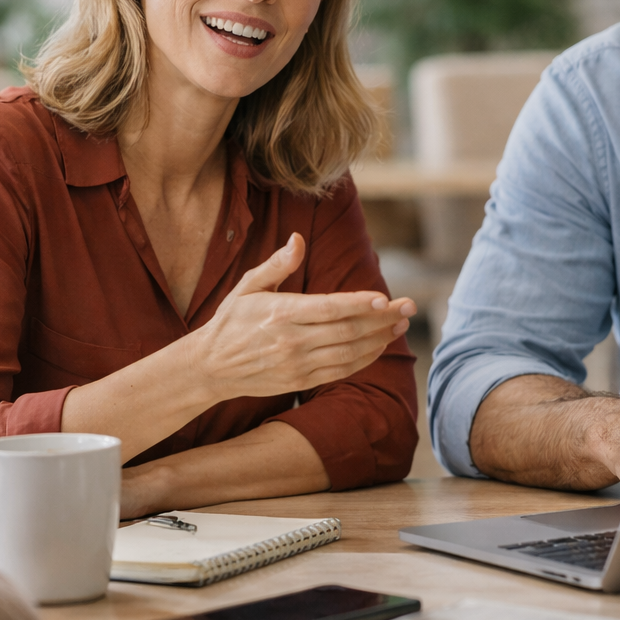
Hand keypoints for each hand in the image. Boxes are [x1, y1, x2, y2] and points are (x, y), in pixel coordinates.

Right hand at [186, 233, 414, 402]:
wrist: (210, 367)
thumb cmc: (231, 321)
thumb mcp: (247, 286)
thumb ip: (277, 264)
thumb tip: (298, 239)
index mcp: (281, 313)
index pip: (329, 308)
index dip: (360, 304)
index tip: (386, 298)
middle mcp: (292, 341)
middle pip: (347, 331)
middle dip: (382, 319)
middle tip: (409, 307)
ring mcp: (297, 364)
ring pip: (348, 353)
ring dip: (379, 339)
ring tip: (400, 325)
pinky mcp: (300, 380)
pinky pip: (340, 371)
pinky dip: (363, 359)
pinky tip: (379, 345)